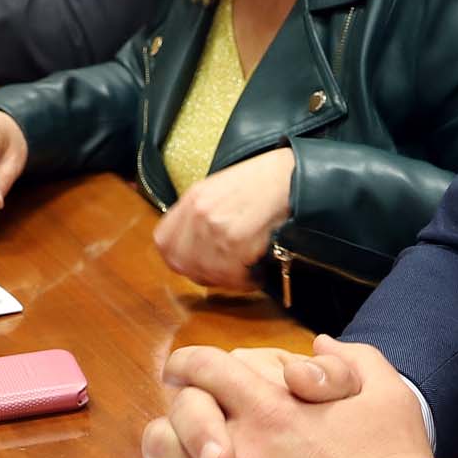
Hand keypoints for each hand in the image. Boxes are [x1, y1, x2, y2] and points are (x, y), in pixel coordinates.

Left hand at [136, 338, 432, 457]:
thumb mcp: (386, 393)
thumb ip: (350, 360)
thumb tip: (319, 346)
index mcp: (270, 407)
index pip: (202, 369)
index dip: (188, 366)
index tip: (182, 373)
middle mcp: (242, 450)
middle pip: (168, 428)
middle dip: (175, 429)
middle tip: (190, 437)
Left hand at [153, 148, 297, 290]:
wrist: (293, 177)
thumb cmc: (264, 185)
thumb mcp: (220, 191)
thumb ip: (200, 217)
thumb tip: (194, 251)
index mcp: (193, 198)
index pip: (164, 243)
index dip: (180, 259)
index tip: (199, 264)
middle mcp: (198, 211)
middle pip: (182, 264)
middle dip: (204, 275)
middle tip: (227, 274)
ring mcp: (214, 226)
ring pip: (208, 273)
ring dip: (229, 280)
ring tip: (247, 273)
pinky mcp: (235, 239)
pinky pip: (232, 275)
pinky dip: (246, 281)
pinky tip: (258, 272)